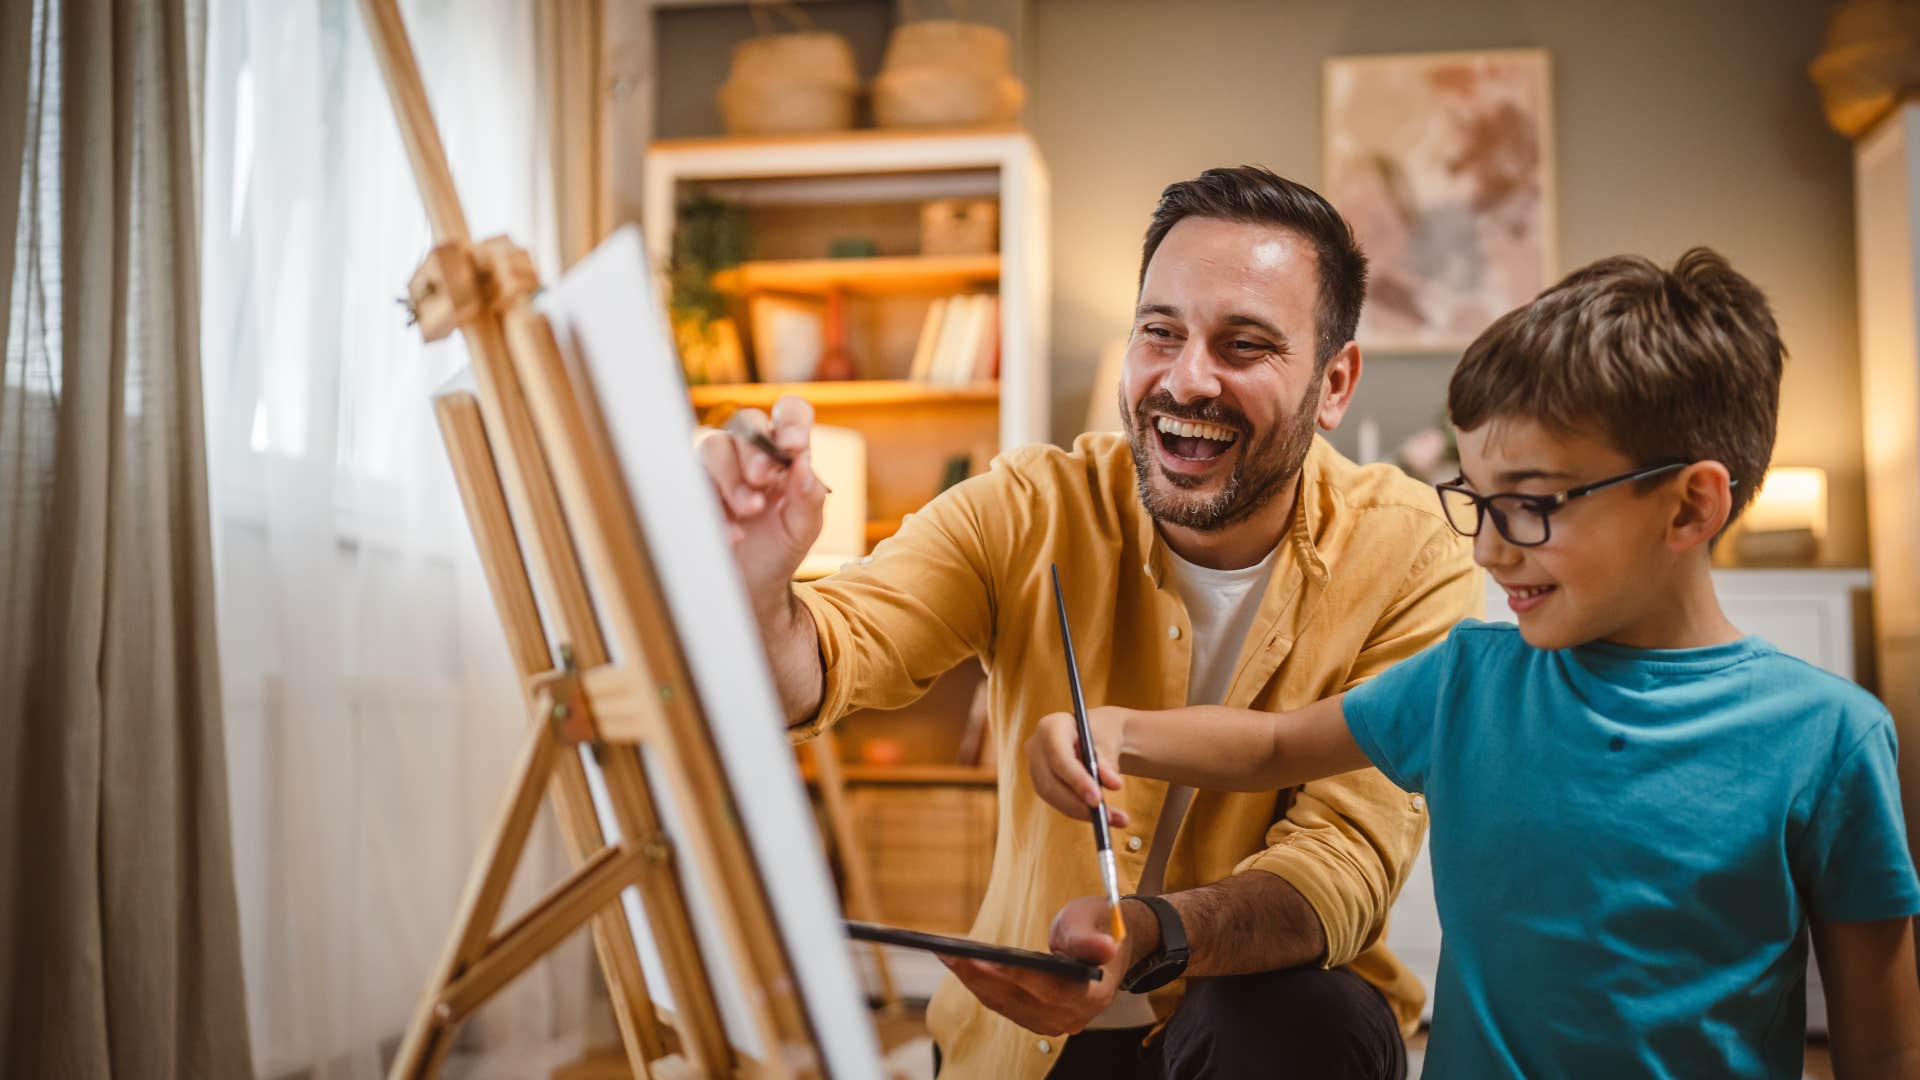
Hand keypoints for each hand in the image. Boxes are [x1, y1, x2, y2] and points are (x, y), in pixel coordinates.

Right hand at [696, 396, 825, 619]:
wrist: (751, 584)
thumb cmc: (781, 545)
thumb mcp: (804, 527)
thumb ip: (810, 496)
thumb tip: (803, 465)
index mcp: (784, 450)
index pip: (790, 413)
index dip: (791, 421)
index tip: (794, 446)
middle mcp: (749, 450)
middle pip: (747, 423)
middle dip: (755, 450)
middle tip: (763, 478)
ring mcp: (717, 467)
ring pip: (714, 446)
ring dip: (732, 478)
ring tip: (749, 510)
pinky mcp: (692, 489)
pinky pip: (693, 482)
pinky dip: (713, 508)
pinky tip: (731, 534)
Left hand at [941, 895, 1145, 1035]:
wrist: (1108, 946)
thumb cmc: (1098, 927)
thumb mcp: (1095, 922)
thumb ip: (1091, 938)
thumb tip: (1104, 948)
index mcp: (1093, 993)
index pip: (1053, 991)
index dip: (1020, 976)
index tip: (988, 959)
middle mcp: (1072, 1015)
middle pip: (1019, 999)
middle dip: (981, 976)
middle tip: (950, 953)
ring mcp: (1053, 1021)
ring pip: (1005, 1003)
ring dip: (973, 980)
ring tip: (947, 955)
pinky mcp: (1036, 1019)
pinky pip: (1002, 1004)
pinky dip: (980, 984)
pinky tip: (960, 965)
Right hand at [1025, 706, 1129, 826]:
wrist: (1097, 735)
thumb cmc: (1103, 734)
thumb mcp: (1109, 743)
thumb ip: (1108, 762)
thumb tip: (1112, 784)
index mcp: (1051, 726)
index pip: (1059, 756)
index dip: (1076, 779)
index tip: (1097, 799)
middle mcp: (1036, 746)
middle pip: (1050, 782)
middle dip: (1078, 803)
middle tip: (1106, 816)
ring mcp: (1035, 766)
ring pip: (1053, 797)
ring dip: (1082, 812)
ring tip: (1115, 818)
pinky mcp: (1041, 784)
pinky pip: (1058, 802)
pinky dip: (1081, 812)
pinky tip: (1105, 817)